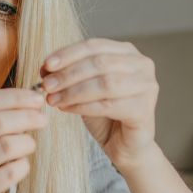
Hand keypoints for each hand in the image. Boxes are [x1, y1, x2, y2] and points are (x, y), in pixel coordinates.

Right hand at [0, 88, 47, 192]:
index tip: (36, 98)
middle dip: (28, 116)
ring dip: (27, 142)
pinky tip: (21, 166)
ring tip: (29, 145)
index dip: (16, 97)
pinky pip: (10, 172)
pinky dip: (23, 166)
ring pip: (7, 146)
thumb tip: (23, 104)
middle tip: (42, 119)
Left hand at [39, 38, 158, 168]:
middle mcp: (142, 65)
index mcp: (128, 53)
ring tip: (53, 99)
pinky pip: (108, 105)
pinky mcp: (143, 109)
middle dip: (68, 74)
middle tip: (47, 85)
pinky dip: (83, 106)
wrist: (124, 146)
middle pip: (99, 63)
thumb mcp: (84, 90)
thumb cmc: (105, 116)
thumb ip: (70, 76)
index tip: (46, 65)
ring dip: (73, 91)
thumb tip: (45, 68)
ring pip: (104, 83)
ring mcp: (146, 86)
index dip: (68, 54)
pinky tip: (66, 109)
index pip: (95, 46)